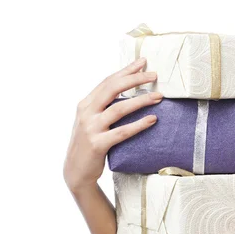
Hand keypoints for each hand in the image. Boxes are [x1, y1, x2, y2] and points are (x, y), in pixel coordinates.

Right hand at [63, 57, 161, 192]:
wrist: (76, 171)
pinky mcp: (98, 144)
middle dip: (134, 79)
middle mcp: (86, 113)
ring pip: (119, 109)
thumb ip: (105, 105)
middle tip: (154, 75)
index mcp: (86, 104)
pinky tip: (152, 119)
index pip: (108, 81)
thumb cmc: (90, 142)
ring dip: (141, 101)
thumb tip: (129, 89)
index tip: (143, 62)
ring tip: (159, 97)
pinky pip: (122, 132)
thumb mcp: (92, 120)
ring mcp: (91, 128)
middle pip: (112, 89)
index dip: (126, 70)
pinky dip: (138, 125)